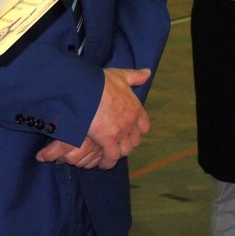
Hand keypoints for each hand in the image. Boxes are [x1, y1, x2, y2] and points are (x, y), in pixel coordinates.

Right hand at [35, 68, 150, 170]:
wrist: (86, 89)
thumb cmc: (101, 81)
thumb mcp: (120, 76)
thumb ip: (135, 76)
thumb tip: (148, 72)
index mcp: (135, 107)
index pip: (144, 125)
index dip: (137, 129)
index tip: (130, 129)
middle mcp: (131, 122)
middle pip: (135, 140)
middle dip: (128, 142)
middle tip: (118, 142)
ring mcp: (121, 132)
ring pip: (125, 150)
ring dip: (118, 153)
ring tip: (110, 154)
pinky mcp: (108, 141)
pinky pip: (111, 157)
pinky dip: (108, 162)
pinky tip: (103, 163)